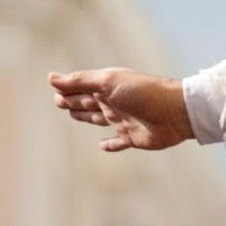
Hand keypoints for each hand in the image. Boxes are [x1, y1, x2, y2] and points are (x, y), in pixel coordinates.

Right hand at [49, 67, 193, 151]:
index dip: (67, 89)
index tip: (54, 91)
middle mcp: (113, 102)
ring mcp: (123, 120)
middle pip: (87, 102)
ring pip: (98, 119)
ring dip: (86, 117)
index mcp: (106, 87)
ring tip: (75, 115)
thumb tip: (51, 78)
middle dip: (73, 101)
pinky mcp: (132, 137)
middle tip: (58, 102)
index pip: (80, 87)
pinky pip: (118, 142)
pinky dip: (110, 144)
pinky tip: (103, 146)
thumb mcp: (108, 82)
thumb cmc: (143, 92)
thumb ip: (80, 81)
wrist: (175, 112)